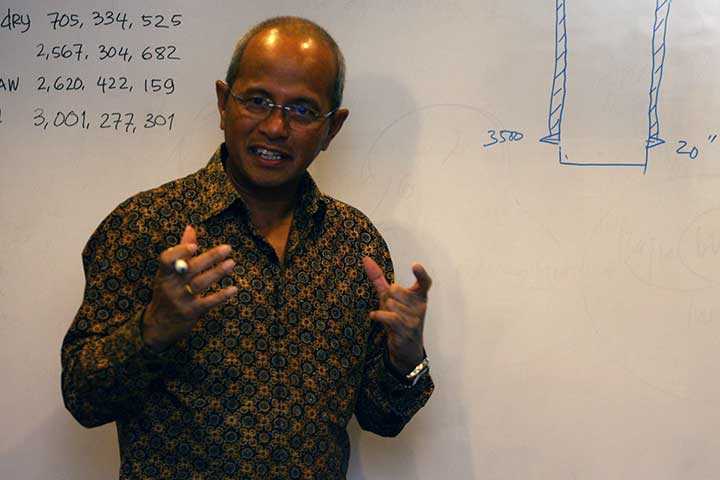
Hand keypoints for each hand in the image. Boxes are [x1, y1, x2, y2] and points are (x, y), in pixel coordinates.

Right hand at [143, 225, 236, 351]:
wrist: (158, 326)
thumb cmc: (166, 293)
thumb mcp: (168, 274)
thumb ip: (180, 251)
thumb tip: (191, 227)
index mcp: (163, 274)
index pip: (166, 259)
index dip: (179, 251)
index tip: (195, 245)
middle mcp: (170, 286)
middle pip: (190, 268)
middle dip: (210, 257)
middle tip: (227, 248)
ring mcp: (180, 300)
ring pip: (200, 283)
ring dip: (218, 272)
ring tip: (232, 263)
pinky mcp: (191, 312)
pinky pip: (208, 302)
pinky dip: (221, 296)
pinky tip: (233, 289)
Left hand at [363, 257, 431, 373]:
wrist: (406, 348)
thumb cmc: (398, 318)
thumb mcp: (388, 297)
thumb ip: (379, 278)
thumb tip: (366, 260)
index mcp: (420, 296)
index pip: (424, 282)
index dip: (421, 274)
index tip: (415, 265)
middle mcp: (420, 306)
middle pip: (395, 289)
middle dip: (387, 297)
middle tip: (391, 308)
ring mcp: (415, 318)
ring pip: (390, 303)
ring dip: (384, 309)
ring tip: (390, 317)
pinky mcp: (407, 330)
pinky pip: (389, 316)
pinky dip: (378, 315)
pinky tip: (375, 316)